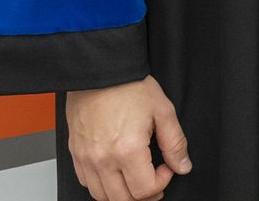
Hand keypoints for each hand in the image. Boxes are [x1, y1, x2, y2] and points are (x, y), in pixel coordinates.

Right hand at [66, 76, 189, 200]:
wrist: (100, 72)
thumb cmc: (128, 86)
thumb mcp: (163, 111)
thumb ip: (175, 143)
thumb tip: (182, 165)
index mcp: (127, 150)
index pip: (144, 189)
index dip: (162, 182)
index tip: (167, 168)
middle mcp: (103, 159)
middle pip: (123, 199)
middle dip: (144, 194)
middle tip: (155, 180)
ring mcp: (86, 158)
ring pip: (102, 196)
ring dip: (122, 194)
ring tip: (136, 179)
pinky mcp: (76, 154)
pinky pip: (86, 182)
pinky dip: (102, 185)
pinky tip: (115, 173)